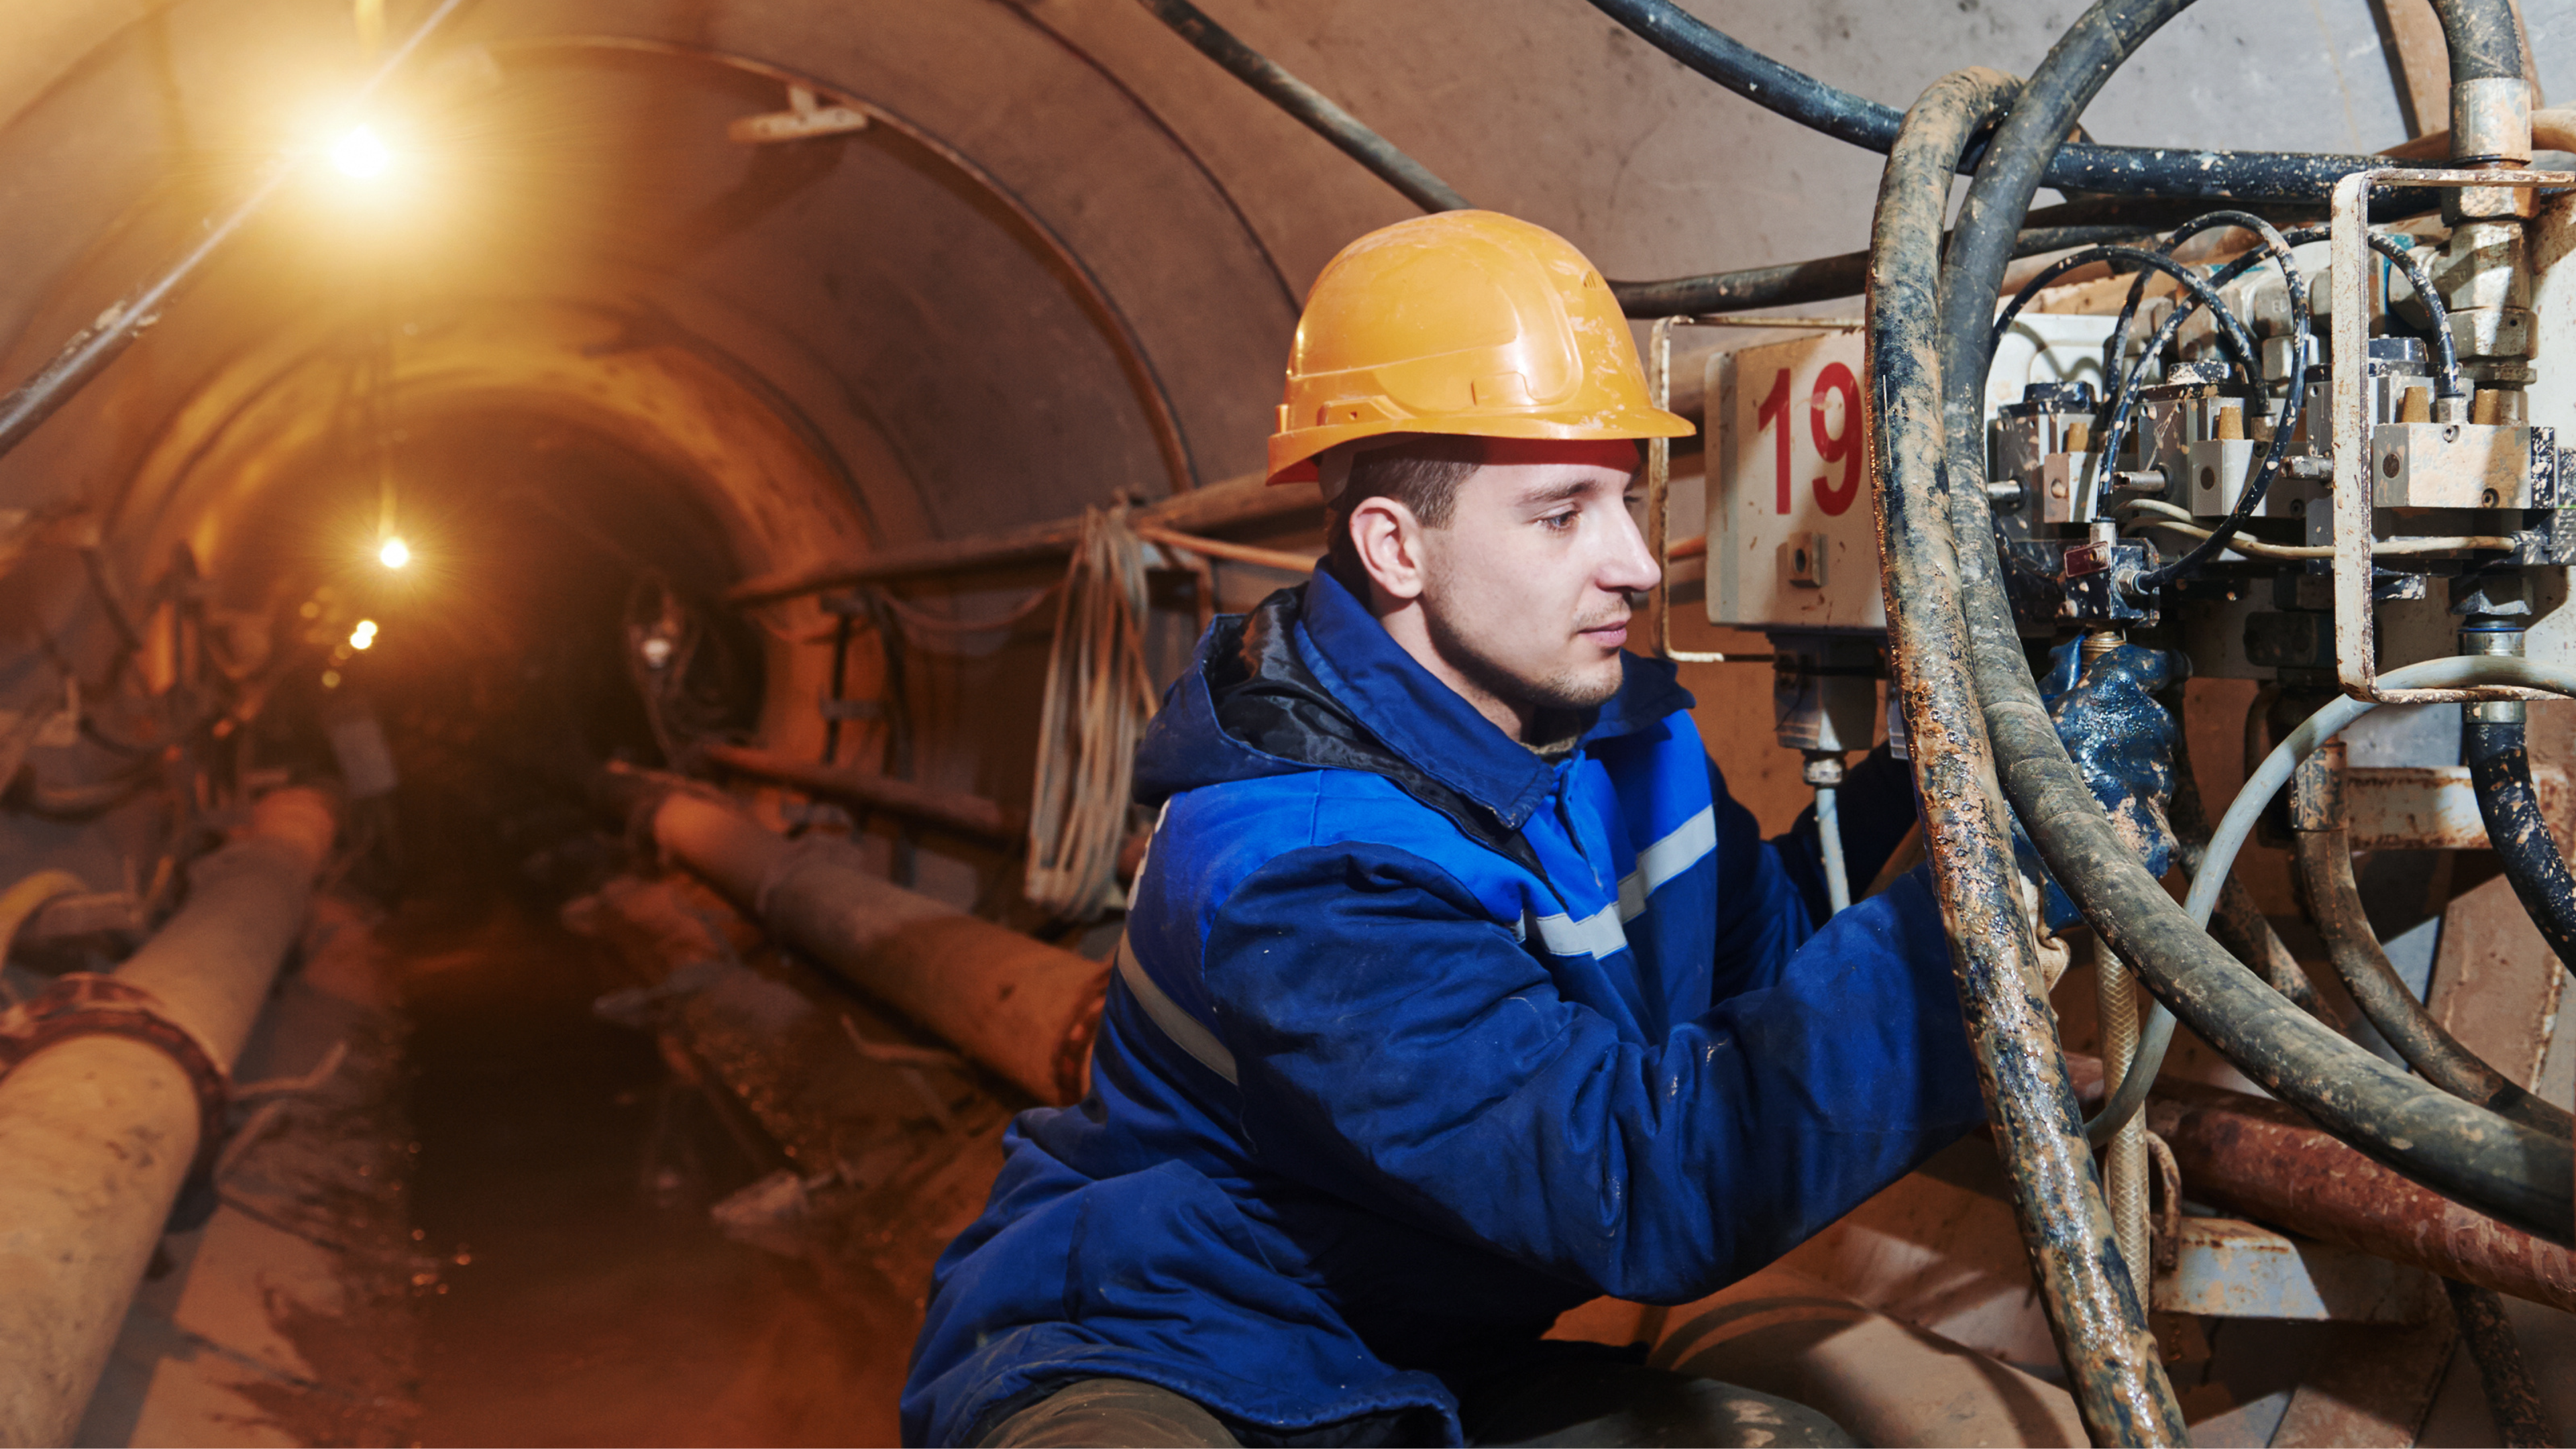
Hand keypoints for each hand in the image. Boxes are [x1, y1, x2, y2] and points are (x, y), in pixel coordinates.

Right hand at [2037, 637, 2182, 880]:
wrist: (2033, 851)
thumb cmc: (2017, 783)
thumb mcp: (2027, 717)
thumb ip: (2061, 684)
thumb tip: (2074, 661)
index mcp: (2113, 692)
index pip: (2154, 664)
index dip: (2162, 665)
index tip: (2169, 668)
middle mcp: (2146, 726)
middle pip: (2148, 717)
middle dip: (2126, 728)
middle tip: (2086, 746)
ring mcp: (2159, 772)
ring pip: (2150, 761)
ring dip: (2125, 769)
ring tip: (2084, 788)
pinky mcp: (2163, 815)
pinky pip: (2150, 803)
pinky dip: (2130, 807)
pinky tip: (2099, 814)